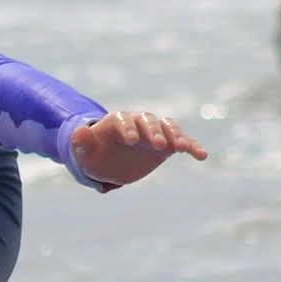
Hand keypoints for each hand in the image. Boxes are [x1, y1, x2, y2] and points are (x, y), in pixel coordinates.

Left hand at [70, 109, 207, 188]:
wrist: (109, 161)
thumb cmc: (94, 155)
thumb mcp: (84, 153)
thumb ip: (82, 143)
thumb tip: (78, 133)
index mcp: (116, 122)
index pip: (123, 120)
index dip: (127, 128)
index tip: (131, 142)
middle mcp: (138, 123)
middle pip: (148, 121)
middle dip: (153, 131)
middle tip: (157, 145)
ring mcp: (154, 132)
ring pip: (168, 128)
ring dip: (176, 136)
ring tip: (183, 148)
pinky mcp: (167, 144)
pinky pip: (182, 142)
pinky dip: (192, 146)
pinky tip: (202, 156)